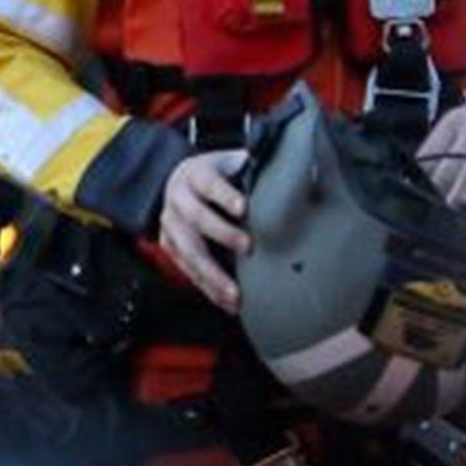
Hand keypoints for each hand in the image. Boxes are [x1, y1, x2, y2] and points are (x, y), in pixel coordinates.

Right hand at [159, 149, 249, 313]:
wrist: (180, 182)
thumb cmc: (217, 175)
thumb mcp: (231, 163)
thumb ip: (255, 167)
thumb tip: (296, 170)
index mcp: (195, 173)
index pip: (209, 182)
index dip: (225, 195)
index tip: (244, 208)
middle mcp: (177, 197)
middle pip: (195, 216)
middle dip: (222, 233)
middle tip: (248, 247)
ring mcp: (170, 223)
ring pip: (188, 250)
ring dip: (212, 274)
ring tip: (235, 294)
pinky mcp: (169, 245)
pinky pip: (186, 270)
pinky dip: (207, 288)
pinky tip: (226, 302)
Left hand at [417, 91, 465, 208]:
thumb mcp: (465, 120)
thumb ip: (444, 143)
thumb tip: (421, 173)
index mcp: (454, 120)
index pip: (430, 152)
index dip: (421, 175)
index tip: (416, 191)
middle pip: (448, 164)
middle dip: (438, 187)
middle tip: (431, 205)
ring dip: (456, 193)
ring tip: (450, 206)